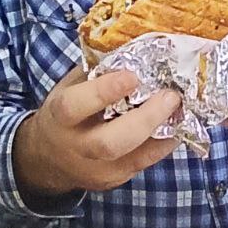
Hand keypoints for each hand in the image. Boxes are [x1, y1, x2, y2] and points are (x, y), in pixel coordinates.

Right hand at [13, 61, 180, 196]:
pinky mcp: (114, 179)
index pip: (75, 106)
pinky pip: (144, 163)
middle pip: (109, 143)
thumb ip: (98, 72)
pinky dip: (164, 144)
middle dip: (145, 119)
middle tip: (170, 97)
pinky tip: (178, 126)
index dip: (104, 91)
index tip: (132, 75)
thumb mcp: (70, 87)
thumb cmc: (65, 113)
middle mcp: (76, 147)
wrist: (46, 159)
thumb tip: (136, 47)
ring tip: (181, 109)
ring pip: (133, 159)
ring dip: (163, 132)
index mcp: (60, 117)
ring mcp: (96, 169)